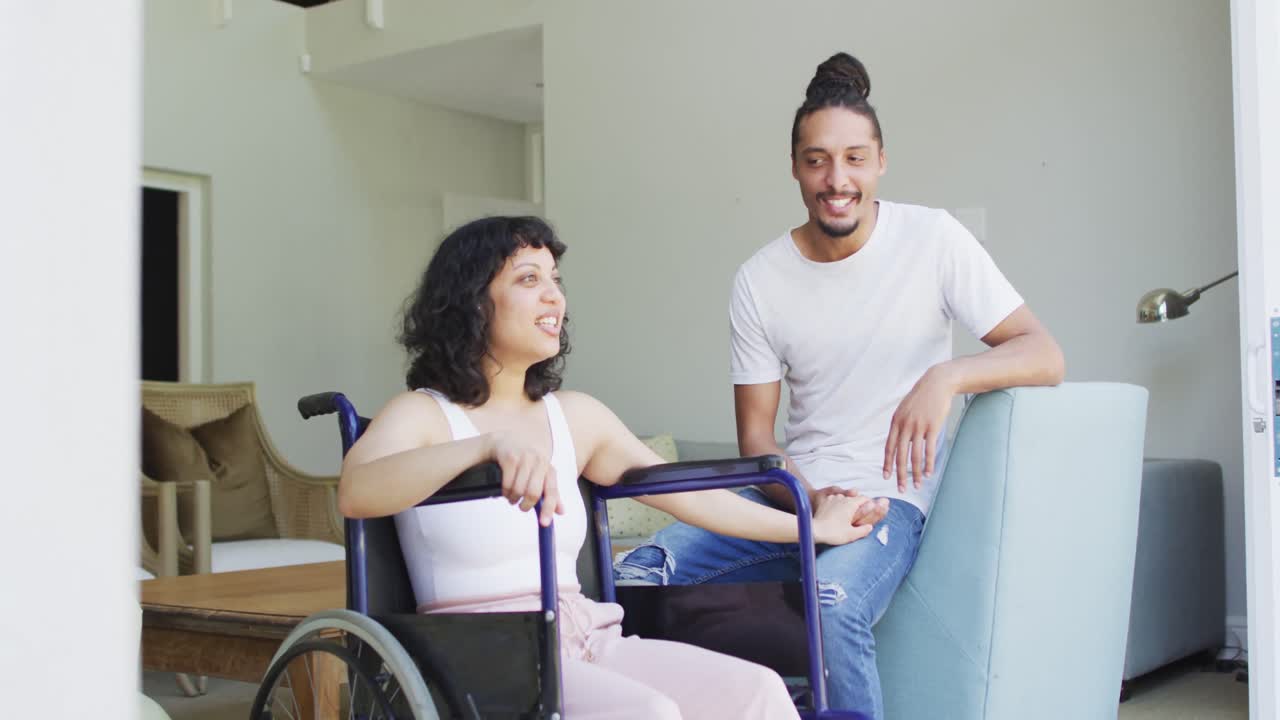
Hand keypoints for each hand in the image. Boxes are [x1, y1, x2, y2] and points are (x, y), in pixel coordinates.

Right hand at [489, 432, 563, 525]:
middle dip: (526, 505)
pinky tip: (505, 490)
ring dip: (513, 499)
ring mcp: (524, 458)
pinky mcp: (510, 458)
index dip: (548, 508)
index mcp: (548, 467)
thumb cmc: (524, 461)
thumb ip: (551, 492)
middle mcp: (539, 461)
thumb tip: (561, 512)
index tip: (544, 523)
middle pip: (533, 493)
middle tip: (521, 507)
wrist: (503, 441)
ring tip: (512, 497)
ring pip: (519, 490)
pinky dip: (505, 492)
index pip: (552, 491)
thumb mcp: (540, 474)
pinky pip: (507, 484)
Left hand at [810, 486, 887, 526]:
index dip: (869, 504)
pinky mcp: (824, 502)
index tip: (871, 510)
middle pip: (854, 498)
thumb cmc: (834, 533)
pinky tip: (835, 515)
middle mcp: (842, 498)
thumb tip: (870, 527)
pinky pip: (834, 501)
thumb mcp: (852, 534)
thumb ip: (864, 530)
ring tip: (846, 516)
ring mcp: (832, 498)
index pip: (864, 499)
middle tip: (858, 516)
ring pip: (844, 499)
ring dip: (846, 505)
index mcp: (851, 504)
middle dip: (857, 505)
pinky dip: (837, 505)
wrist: (814, 530)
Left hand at [883, 365, 955, 490]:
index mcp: (896, 422)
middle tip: (900, 489)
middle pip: (900, 455)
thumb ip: (901, 425)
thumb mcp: (905, 409)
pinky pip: (929, 450)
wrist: (936, 383)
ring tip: (916, 485)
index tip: (886, 477)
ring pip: (915, 456)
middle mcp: (905, 426)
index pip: (889, 447)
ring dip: (915, 473)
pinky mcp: (932, 427)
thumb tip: (900, 441)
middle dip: (899, 475)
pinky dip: (928, 464)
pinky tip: (929, 474)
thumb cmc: (921, 398)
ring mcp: (918, 427)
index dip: (887, 464)